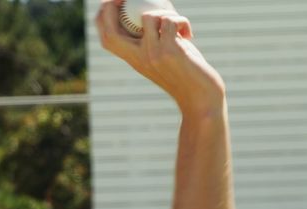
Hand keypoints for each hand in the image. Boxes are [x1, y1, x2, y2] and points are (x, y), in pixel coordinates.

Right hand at [95, 0, 225, 114]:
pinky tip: (188, 33)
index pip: (107, 38)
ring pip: (149, 17)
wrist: (201, 101)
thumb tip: (153, 12)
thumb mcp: (163, 57)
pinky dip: (181, 21)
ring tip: (177, 25)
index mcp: (134, 59)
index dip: (104, 16)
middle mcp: (139, 58)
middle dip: (113, 6)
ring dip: (165, 13)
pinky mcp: (170, 52)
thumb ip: (154, 40)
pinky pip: (170, 22)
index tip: (115, 2)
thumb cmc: (186, 76)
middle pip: (111, 30)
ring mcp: (153, 55)